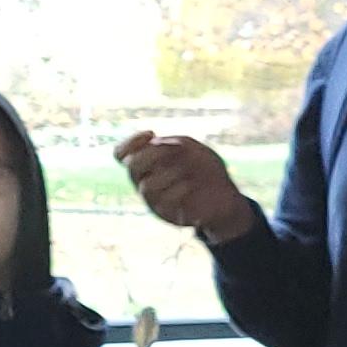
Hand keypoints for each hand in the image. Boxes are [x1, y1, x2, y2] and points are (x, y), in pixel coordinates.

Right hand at [117, 131, 257, 245]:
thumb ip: (174, 143)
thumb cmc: (206, 170)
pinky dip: (180, 189)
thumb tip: (155, 143)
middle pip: (131, 167)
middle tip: (176, 151)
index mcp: (146, 164)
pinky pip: (165, 201)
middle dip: (154, 154)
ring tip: (187, 172)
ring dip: (170, 173)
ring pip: (147, 186)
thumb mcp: (193, 148)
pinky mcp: (166, 213)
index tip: (152, 133)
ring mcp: (153, 199)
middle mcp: (144, 181)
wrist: (225, 197)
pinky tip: (191, 186)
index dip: (130, 142)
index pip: (120, 154)